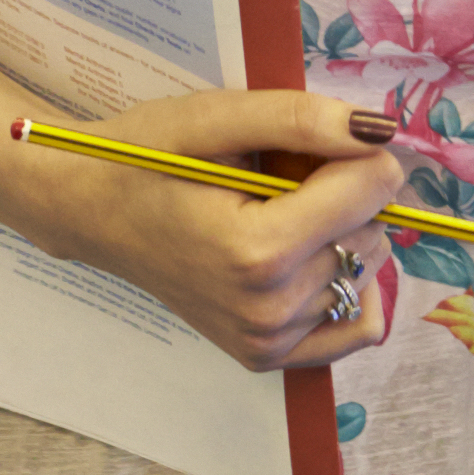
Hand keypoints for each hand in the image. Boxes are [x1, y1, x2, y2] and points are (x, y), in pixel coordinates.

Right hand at [4, 90, 406, 371]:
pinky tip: (310, 258)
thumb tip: (381, 132)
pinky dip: (352, 287)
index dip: (354, 152)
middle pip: (373, 230)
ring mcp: (268, 340)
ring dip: (340, 235)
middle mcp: (268, 308)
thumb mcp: (215, 118)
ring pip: (367, 270)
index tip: (311, 143)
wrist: (92, 212)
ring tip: (275, 216)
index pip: (372, 189)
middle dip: (346, 194)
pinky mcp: (267, 355)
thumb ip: (300, 120)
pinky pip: (358, 327)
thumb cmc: (147, 157)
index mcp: (257, 251)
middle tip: (280, 180)